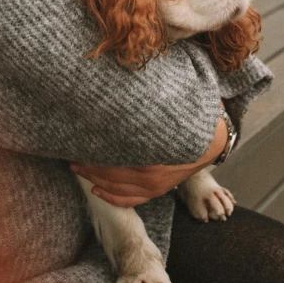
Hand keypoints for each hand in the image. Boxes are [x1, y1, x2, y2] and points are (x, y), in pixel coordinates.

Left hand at [70, 116, 228, 206]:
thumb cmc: (187, 117)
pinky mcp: (159, 190)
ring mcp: (156, 185)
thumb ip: (141, 102)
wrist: (213, 137)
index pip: (113, 157)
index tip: (76, 140)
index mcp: (151, 154)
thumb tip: (116, 83)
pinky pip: (131, 199)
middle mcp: (152, 174)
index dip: (92, 150)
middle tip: (70, 154)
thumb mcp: (166, 107)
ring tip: (77, 168)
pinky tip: (96, 189)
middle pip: (111, 172)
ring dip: (94, 179)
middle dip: (88, 164)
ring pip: (117, 188)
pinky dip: (112, 197)